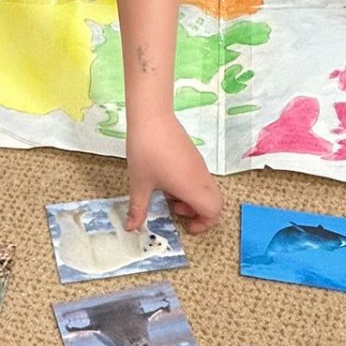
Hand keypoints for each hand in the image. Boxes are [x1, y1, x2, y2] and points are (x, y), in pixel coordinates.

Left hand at [126, 112, 221, 235]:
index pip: (213, 211)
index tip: (186, 226)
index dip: (204, 224)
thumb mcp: (139, 184)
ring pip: (207, 191)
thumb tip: (130, 227)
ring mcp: (199, 166)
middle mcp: (201, 178)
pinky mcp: (194, 156)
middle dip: (200, 214)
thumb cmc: (146, 151)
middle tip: (177, 211)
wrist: (152, 118)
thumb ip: (138, 208)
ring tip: (168, 195)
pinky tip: (167, 180)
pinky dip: (190, 187)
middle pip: (215, 203)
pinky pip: (201, 179)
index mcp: (191, 187)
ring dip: (192, 200)